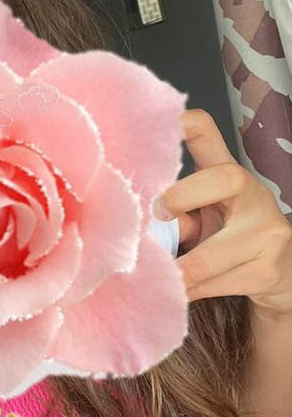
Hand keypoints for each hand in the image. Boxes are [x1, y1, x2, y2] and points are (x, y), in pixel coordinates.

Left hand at [153, 109, 291, 317]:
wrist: (279, 278)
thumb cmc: (227, 240)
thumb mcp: (202, 216)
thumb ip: (175, 211)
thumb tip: (138, 225)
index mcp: (225, 173)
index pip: (207, 133)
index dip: (182, 123)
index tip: (156, 124)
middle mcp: (252, 194)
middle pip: (226, 177)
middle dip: (184, 196)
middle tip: (158, 216)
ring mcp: (267, 231)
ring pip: (216, 249)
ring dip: (179, 267)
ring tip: (157, 273)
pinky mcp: (268, 270)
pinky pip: (221, 282)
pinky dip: (192, 290)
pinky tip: (177, 293)